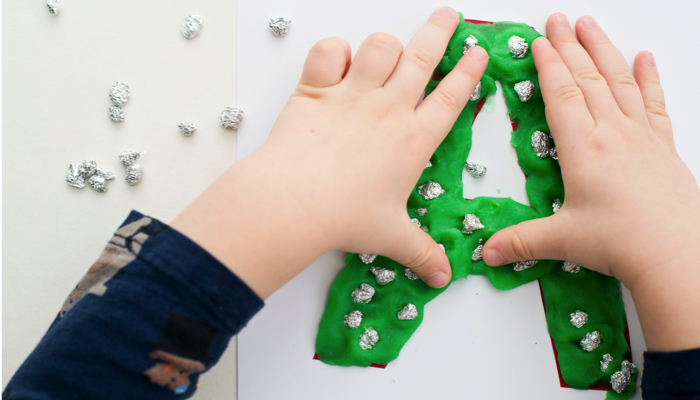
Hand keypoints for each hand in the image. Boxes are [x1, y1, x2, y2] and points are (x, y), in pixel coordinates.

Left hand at [171, 7, 487, 297]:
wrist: (296, 204)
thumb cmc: (345, 218)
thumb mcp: (392, 237)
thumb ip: (422, 253)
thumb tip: (443, 276)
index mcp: (413, 141)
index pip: (451, 97)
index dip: (468, 71)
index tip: (478, 51)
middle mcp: (389, 110)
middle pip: (423, 57)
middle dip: (440, 31)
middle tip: (449, 15)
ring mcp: (353, 95)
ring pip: (381, 47)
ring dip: (386, 43)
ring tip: (389, 48)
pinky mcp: (317, 90)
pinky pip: (330, 52)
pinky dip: (334, 51)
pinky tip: (337, 62)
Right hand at [482, 14, 699, 350]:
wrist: (677, 254)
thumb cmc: (623, 243)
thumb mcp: (561, 241)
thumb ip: (519, 242)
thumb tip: (486, 251)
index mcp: (583, 149)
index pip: (562, 94)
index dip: (548, 65)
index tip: (538, 42)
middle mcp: (613, 134)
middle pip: (588, 78)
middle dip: (570, 45)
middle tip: (558, 20)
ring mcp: (642, 136)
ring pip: (619, 81)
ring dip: (603, 49)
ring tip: (591, 26)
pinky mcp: (663, 146)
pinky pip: (654, 102)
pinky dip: (648, 77)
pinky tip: (644, 58)